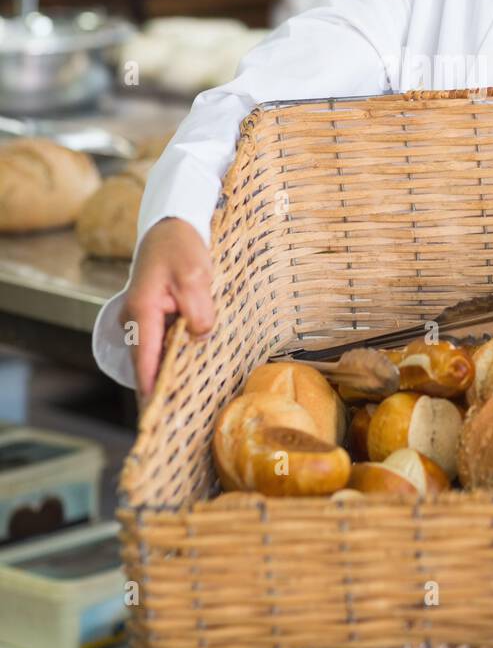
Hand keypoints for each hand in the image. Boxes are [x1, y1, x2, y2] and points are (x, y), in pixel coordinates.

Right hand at [120, 217, 214, 403]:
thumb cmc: (181, 247)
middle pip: (145, 363)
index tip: (155, 415)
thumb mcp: (195, 275)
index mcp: (143, 310)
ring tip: (180, 408)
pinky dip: (170, 360)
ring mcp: (142, 319)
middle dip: (158, 391)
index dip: (150, 388)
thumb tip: (200, 339)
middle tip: (174, 422)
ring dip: (165, 377)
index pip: (144, 358)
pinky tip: (185, 376)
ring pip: (152, 356)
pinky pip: (160, 345)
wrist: (171, 226)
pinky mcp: (153, 317)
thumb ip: (199, 311)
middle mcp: (136, 319)